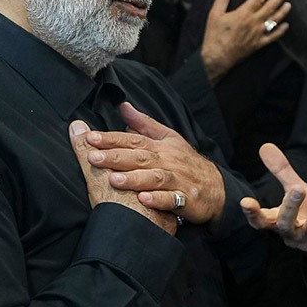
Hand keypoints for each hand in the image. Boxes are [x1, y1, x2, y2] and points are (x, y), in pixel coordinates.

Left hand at [76, 103, 225, 224]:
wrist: (215, 187)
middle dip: (116, 157)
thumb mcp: (168, 138)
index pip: (133, 140)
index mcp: (160, 146)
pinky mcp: (186, 199)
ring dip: (134, 178)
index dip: (111, 139)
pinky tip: (143, 200)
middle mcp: (168, 161)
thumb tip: (123, 106)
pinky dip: (158, 200)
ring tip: (113, 180)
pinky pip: (172, 200)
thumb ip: (143, 123)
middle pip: (140, 157)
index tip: (90, 138)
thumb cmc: (186, 162)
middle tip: (93, 157)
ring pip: (155, 178)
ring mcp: (178, 180)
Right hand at [201, 0, 290, 83]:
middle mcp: (253, 23)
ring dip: (282, 12)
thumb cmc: (215, 36)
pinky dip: (280, 31)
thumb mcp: (215, 14)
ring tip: (288, 5)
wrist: (218, 58)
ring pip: (274, 21)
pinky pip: (273, 37)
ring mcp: (258, 34)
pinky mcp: (258, 44)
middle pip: (269, 8)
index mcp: (243, 14)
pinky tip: (286, 26)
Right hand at [241, 143, 306, 267]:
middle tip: (297, 189)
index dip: (252, 213)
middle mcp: (291, 234)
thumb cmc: (306, 216)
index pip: (260, 221)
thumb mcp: (294, 192)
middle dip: (291, 206)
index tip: (245, 202)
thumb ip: (281, 172)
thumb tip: (265, 146)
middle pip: (286, 223)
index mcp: (277, 223)